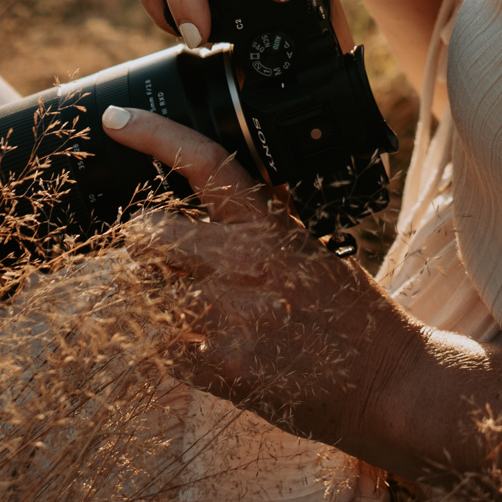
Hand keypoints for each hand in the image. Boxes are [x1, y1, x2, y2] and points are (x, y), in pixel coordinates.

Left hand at [104, 102, 433, 459]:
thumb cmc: (352, 316)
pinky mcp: (221, 366)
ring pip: (145, 295)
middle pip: (147, 234)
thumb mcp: (310, 248)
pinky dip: (172, 352)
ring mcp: (229, 314)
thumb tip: (211, 205)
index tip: (116, 119)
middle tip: (162, 264)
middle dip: (145, 248)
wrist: (386, 382)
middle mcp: (243, 260)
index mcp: (268, 224)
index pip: (203, 161)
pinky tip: (204, 354)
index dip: (152, 132)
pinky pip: (162, 350)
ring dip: (155, 304)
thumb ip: (260, 224)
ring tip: (189, 317)